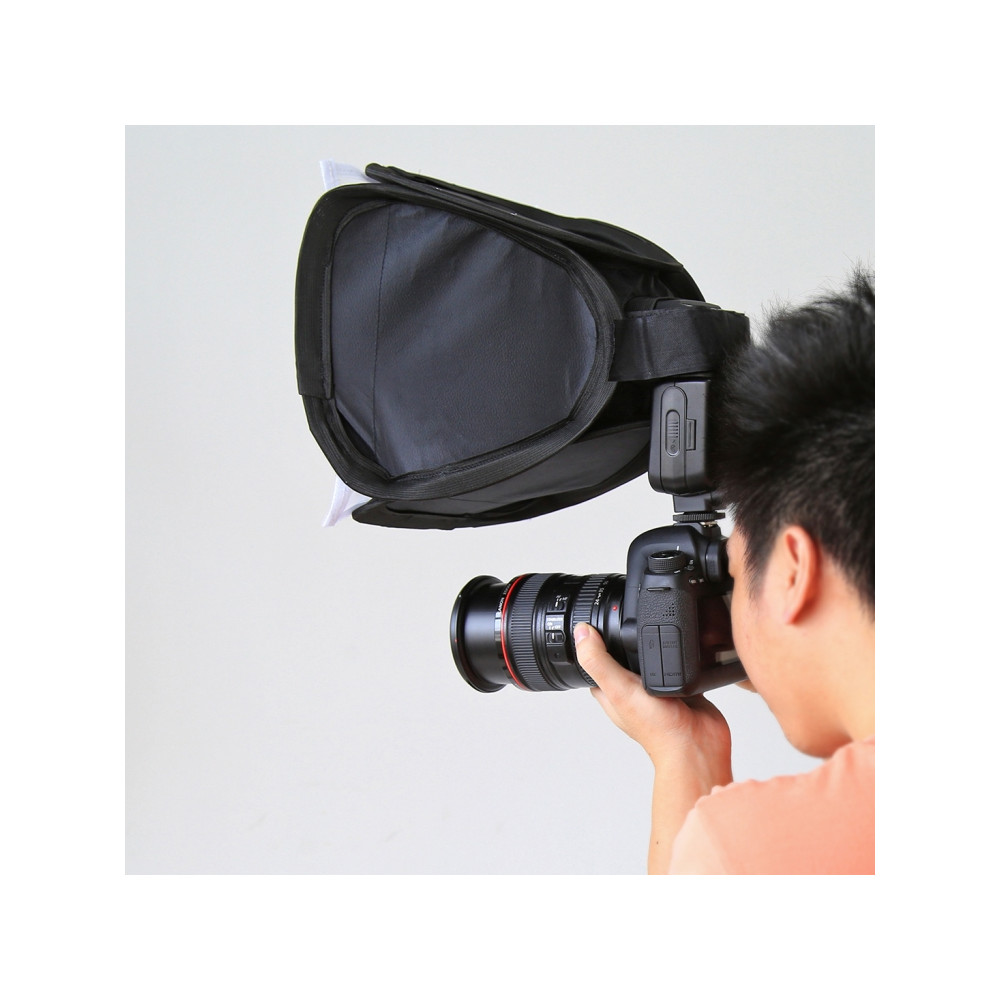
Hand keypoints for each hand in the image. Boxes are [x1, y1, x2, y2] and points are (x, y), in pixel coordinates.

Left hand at [574, 624, 732, 774]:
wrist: (698, 745)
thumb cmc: (658, 729)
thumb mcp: (620, 689)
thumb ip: (599, 662)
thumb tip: (581, 633)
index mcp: (611, 691)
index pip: (593, 662)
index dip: (590, 643)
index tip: (592, 623)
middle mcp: (632, 690)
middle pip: (622, 656)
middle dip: (623, 640)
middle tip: (625, 621)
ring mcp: (656, 689)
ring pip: (650, 659)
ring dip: (653, 646)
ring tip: (655, 631)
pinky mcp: (680, 687)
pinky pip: (677, 664)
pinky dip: (678, 654)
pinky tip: (680, 647)